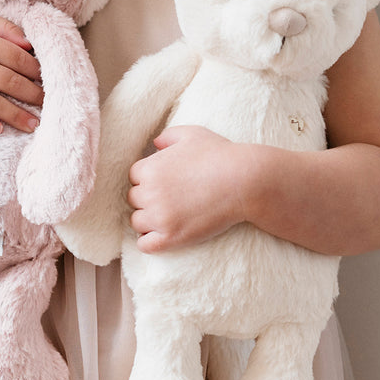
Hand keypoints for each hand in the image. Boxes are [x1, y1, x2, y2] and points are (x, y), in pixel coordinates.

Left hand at [127, 127, 261, 251]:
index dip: (149, 179)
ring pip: (137, 222)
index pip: (134, 176)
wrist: (245, 181)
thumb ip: (168, 136)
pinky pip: (145, 245)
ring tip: (169, 217)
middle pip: (134, 199)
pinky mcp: (171, 237)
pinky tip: (163, 235)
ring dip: (149, 220)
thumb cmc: (220, 155)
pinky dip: (150, 241)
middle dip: (148, 198)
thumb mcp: (192, 134)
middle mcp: (149, 193)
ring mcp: (159, 217)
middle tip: (171, 199)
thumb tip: (155, 144)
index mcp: (150, 167)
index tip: (166, 182)